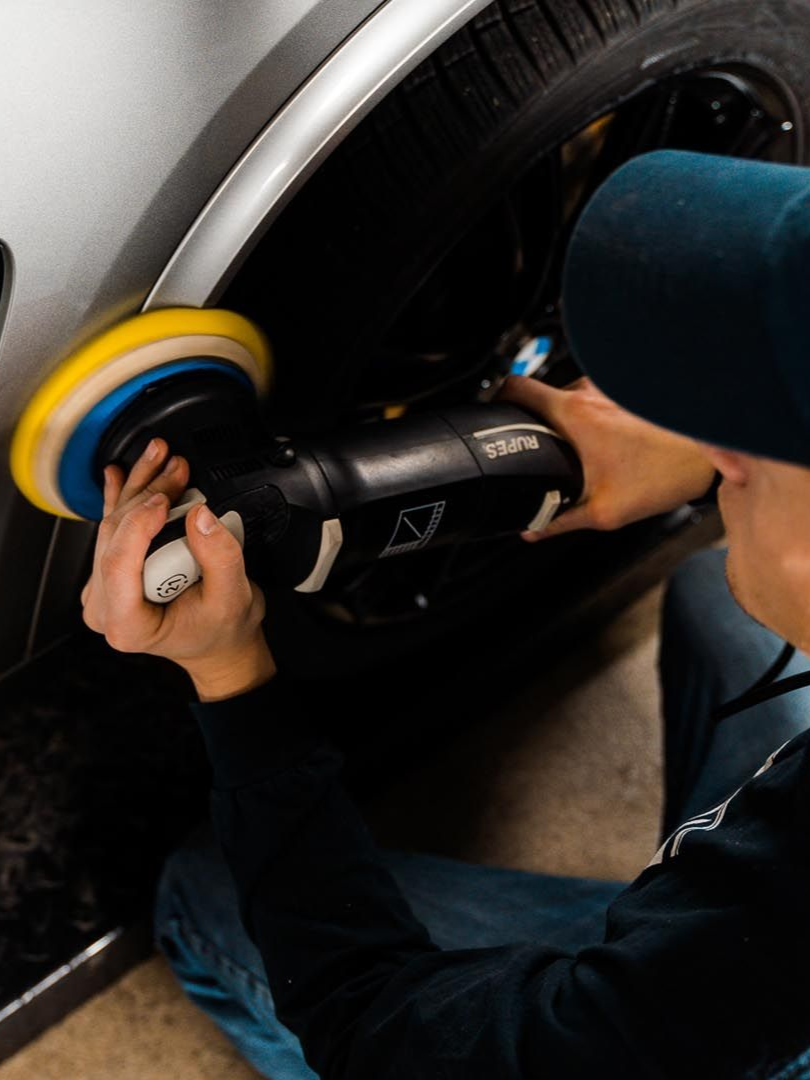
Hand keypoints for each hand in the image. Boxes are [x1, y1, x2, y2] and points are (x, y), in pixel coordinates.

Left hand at [81, 438, 276, 700]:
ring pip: (112, 524)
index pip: (118, 565)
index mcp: (127, 624)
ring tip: (160, 457)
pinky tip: (118, 474)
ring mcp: (103, 588)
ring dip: (138, 487)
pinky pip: (111, 528)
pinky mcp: (111, 571)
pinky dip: (118, 497)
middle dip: (147, 494)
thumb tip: (200, 514)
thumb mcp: (233, 597)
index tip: (165, 499)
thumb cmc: (221, 630)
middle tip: (177, 468)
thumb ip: (219, 557)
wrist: (218, 643)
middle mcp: (105, 607)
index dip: (138, 525)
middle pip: (114, 537)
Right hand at [498, 375, 715, 540]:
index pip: (515, 387)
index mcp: (574, 414)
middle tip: (540, 453)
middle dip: (536, 425)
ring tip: (578, 454)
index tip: (491, 415)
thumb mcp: (606, 511)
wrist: (711, 455)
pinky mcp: (625, 391)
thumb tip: (531, 528)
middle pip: (540, 399)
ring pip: (568, 399)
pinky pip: (592, 400)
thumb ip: (560, 520)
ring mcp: (608, 387)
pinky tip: (603, 446)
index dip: (496, 399)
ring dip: (567, 423)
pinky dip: (589, 419)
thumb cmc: (666, 474)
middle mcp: (589, 392)